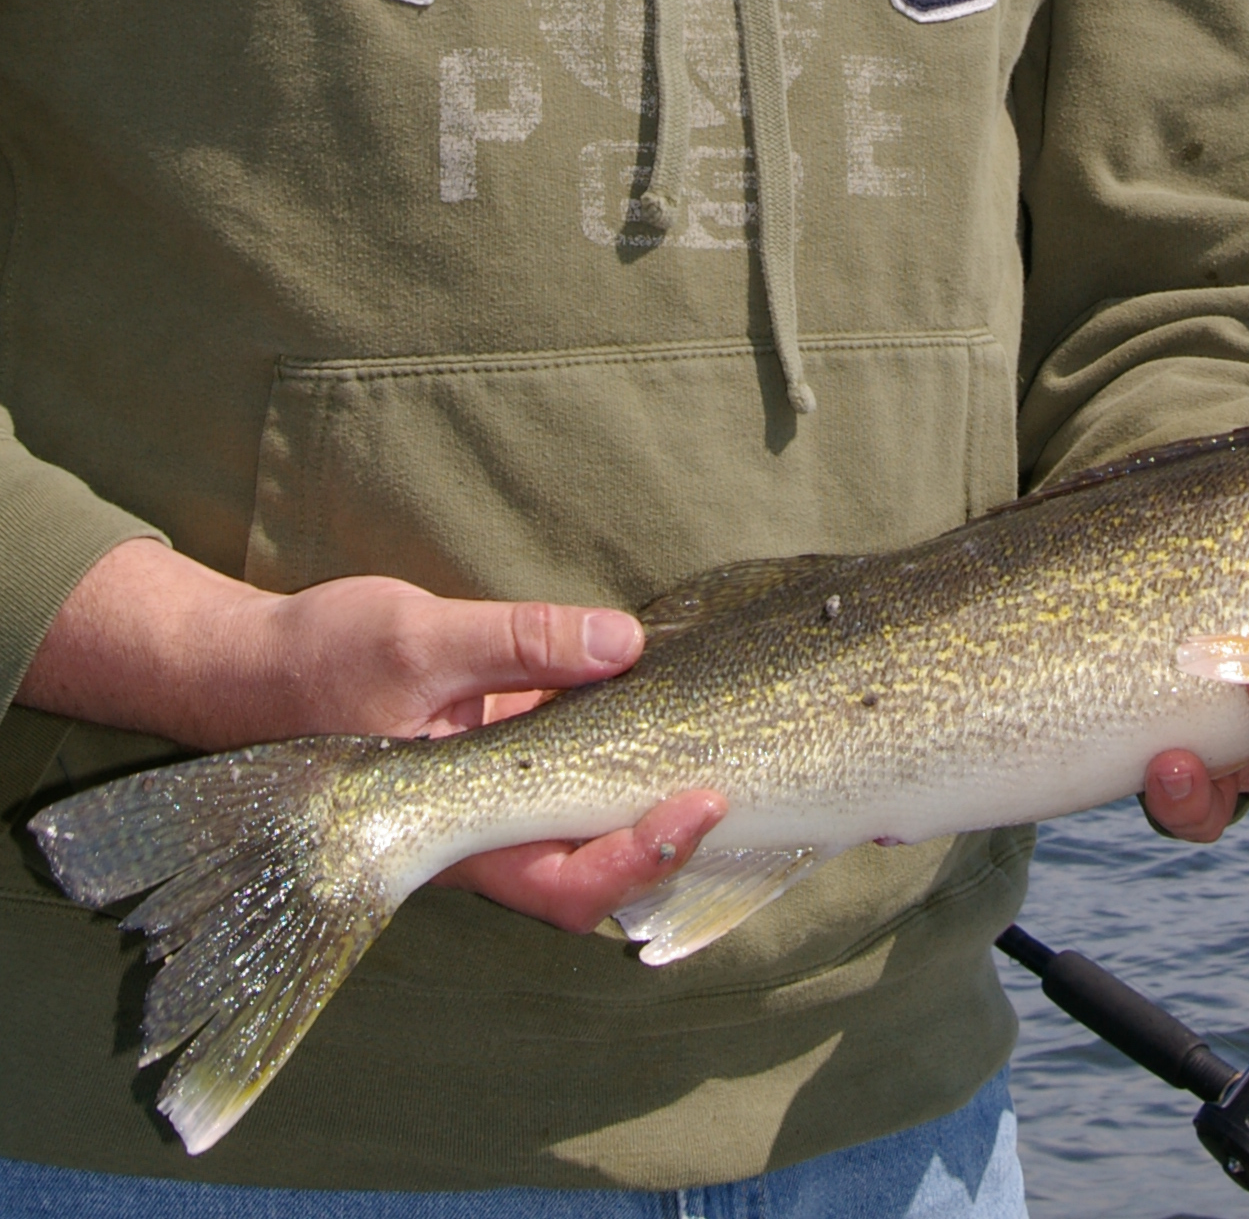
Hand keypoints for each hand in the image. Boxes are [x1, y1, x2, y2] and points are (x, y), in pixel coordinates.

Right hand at [22, 538, 722, 933]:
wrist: (245, 669)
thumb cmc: (321, 661)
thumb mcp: (423, 636)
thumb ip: (523, 642)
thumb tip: (624, 642)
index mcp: (459, 833)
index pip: (567, 885)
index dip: (643, 857)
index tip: (703, 802)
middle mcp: (480, 835)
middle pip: (590, 873)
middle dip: (665, 837)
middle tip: (732, 772)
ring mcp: (484, 803)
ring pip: (580, 827)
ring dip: (643, 795)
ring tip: (708, 740)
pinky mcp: (486, 764)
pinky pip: (560, 778)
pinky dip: (610, 751)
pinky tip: (647, 697)